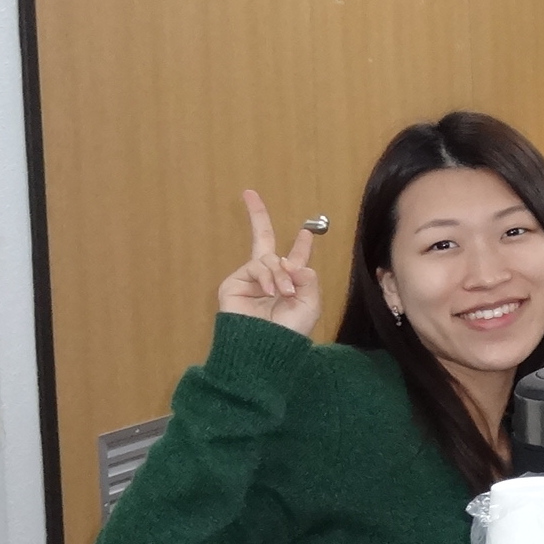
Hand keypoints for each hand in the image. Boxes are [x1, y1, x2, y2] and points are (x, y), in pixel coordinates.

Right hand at [217, 191, 322, 338]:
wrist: (265, 350)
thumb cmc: (289, 333)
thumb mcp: (309, 304)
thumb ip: (308, 279)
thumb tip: (294, 262)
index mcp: (289, 283)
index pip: (294, 259)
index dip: (301, 244)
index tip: (306, 231)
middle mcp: (268, 277)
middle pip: (262, 240)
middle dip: (257, 216)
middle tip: (249, 193)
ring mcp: (249, 279)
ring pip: (268, 258)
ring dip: (281, 273)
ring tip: (285, 293)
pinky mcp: (234, 283)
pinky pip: (256, 267)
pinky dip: (268, 277)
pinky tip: (273, 291)